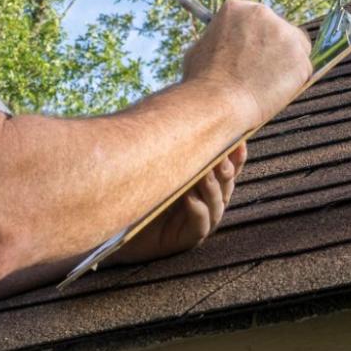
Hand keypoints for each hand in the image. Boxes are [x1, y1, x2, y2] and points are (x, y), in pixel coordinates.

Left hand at [116, 141, 246, 264]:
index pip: (228, 167)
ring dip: (211, 188)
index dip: (236, 156)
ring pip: (217, 204)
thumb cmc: (134, 188)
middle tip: (220, 157)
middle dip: (225, 170)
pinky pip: (200, 225)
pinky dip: (197, 210)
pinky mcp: (186, 238)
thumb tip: (182, 111)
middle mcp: (206, 200)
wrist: (112, 221)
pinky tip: (190, 197)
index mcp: (204, 181)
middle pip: (226, 184)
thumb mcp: (156, 162)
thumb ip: (174, 145)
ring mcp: (199, 220)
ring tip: (203, 174)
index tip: (238, 141)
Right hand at [179, 0, 313, 126]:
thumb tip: (218, 45)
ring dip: (285, 63)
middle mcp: (263, 13)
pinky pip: (302, 69)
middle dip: (273, 47)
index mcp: (236, 8)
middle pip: (278, 28)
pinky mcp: (301, 57)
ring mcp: (285, 34)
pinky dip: (293, 82)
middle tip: (261, 70)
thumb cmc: (202, 80)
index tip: (251, 53)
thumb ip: (216, 41)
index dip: (254, 38)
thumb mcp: (200, 49)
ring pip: (295, 47)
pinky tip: (275, 92)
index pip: (255, 18)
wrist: (218, 101)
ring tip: (267, 84)